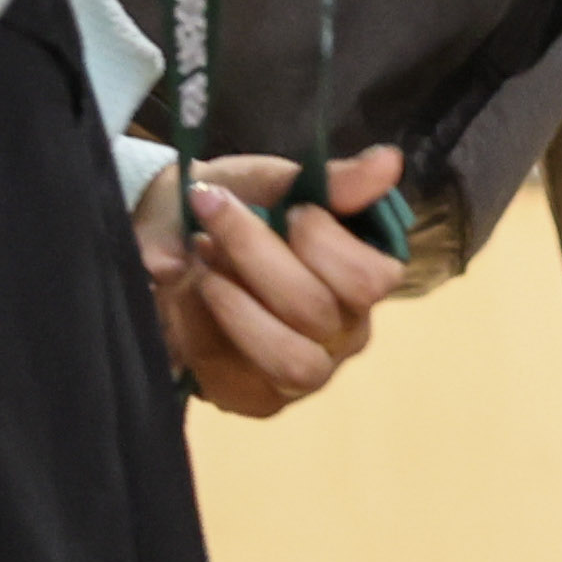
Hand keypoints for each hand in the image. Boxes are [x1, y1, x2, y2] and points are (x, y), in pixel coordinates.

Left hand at [137, 146, 408, 412]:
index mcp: (364, 278)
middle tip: (213, 214)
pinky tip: (185, 296)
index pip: (370, 279)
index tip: (286, 210)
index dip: (323, 242)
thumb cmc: (242, 205)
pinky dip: (201, 331)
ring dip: (237, 305)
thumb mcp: (278, 180)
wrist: (173, 236)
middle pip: (316, 311)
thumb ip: (334, 180)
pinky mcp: (260, 399)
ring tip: (201, 266)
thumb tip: (389, 161)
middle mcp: (346, 332)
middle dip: (256, 254)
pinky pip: (235, 379)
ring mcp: (306, 373)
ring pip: (289, 357)